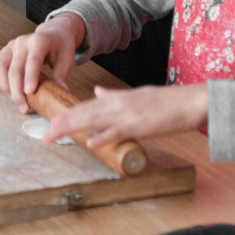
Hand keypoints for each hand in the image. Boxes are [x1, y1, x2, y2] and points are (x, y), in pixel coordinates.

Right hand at [0, 14, 85, 109]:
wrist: (52, 34)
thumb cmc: (60, 47)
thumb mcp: (66, 60)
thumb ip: (61, 77)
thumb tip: (62, 95)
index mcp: (39, 41)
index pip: (33, 60)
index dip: (30, 77)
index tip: (29, 93)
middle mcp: (22, 42)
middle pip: (14, 68)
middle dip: (17, 91)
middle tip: (24, 108)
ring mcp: (10, 46)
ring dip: (5, 86)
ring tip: (16, 99)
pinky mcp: (3, 51)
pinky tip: (5, 87)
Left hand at [45, 83, 208, 149]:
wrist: (188, 101)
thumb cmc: (165, 100)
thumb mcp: (136, 94)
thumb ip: (114, 95)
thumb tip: (97, 92)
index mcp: (117, 98)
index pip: (87, 106)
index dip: (69, 113)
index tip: (53, 120)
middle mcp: (118, 104)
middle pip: (85, 113)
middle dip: (64, 122)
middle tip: (46, 132)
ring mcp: (127, 115)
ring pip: (94, 120)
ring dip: (74, 127)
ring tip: (56, 133)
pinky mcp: (139, 126)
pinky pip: (118, 133)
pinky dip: (104, 138)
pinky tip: (91, 143)